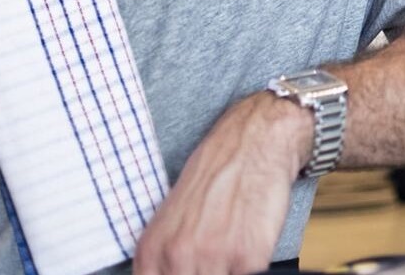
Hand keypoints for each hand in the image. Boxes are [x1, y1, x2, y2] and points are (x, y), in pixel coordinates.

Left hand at [134, 92, 308, 274]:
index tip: (190, 270)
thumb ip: (166, 256)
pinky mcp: (250, 256)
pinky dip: (252, 267)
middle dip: (203, 274)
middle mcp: (177, 255)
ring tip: (232, 251)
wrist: (253, 142)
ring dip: (228, 270)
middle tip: (215, 259)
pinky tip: (250, 247)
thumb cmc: (216, 174)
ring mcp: (213, 257)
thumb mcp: (173, 217)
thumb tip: (174, 272)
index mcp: (151, 249)